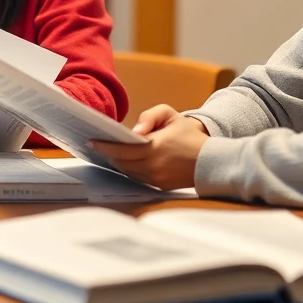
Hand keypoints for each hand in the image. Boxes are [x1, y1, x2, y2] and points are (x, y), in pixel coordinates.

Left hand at [87, 105, 209, 189]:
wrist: (211, 159)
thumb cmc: (189, 134)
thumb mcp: (170, 115)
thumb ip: (149, 116)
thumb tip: (134, 130)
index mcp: (154, 148)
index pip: (122, 149)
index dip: (104, 146)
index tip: (92, 141)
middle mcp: (153, 166)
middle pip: (121, 162)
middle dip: (108, 155)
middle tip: (96, 146)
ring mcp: (156, 179)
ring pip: (128, 172)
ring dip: (118, 163)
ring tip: (108, 153)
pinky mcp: (159, 186)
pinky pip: (138, 178)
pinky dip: (130, 170)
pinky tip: (124, 162)